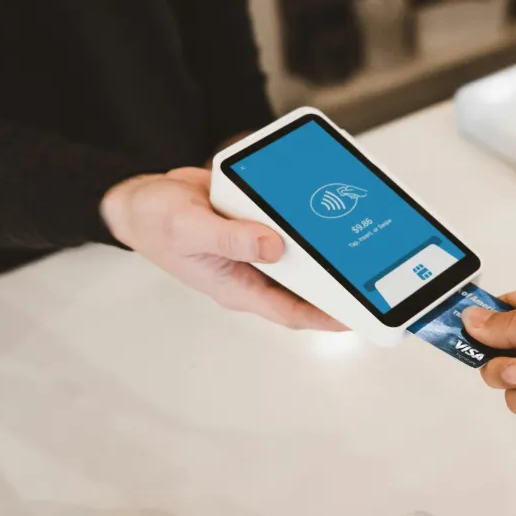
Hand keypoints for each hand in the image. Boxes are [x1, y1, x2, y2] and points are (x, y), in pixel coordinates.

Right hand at [101, 167, 342, 330]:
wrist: (142, 197)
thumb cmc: (156, 222)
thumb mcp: (189, 229)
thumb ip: (231, 238)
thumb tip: (273, 246)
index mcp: (238, 286)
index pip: (291, 311)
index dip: (326, 317)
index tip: (358, 316)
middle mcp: (253, 271)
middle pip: (305, 285)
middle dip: (338, 284)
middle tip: (373, 275)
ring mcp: (257, 247)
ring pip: (301, 255)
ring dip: (326, 249)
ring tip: (360, 241)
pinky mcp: (259, 222)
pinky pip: (289, 225)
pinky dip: (306, 218)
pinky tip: (325, 207)